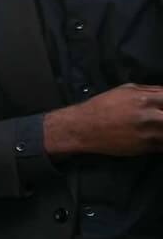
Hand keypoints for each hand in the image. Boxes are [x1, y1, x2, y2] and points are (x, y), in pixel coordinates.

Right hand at [44, 83, 162, 157]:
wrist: (83, 128)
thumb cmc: (103, 106)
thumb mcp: (126, 90)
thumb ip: (150, 91)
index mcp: (144, 98)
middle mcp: (149, 116)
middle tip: (161, 120)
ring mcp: (148, 133)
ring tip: (158, 128)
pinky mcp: (145, 147)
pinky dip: (162, 141)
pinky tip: (156, 137)